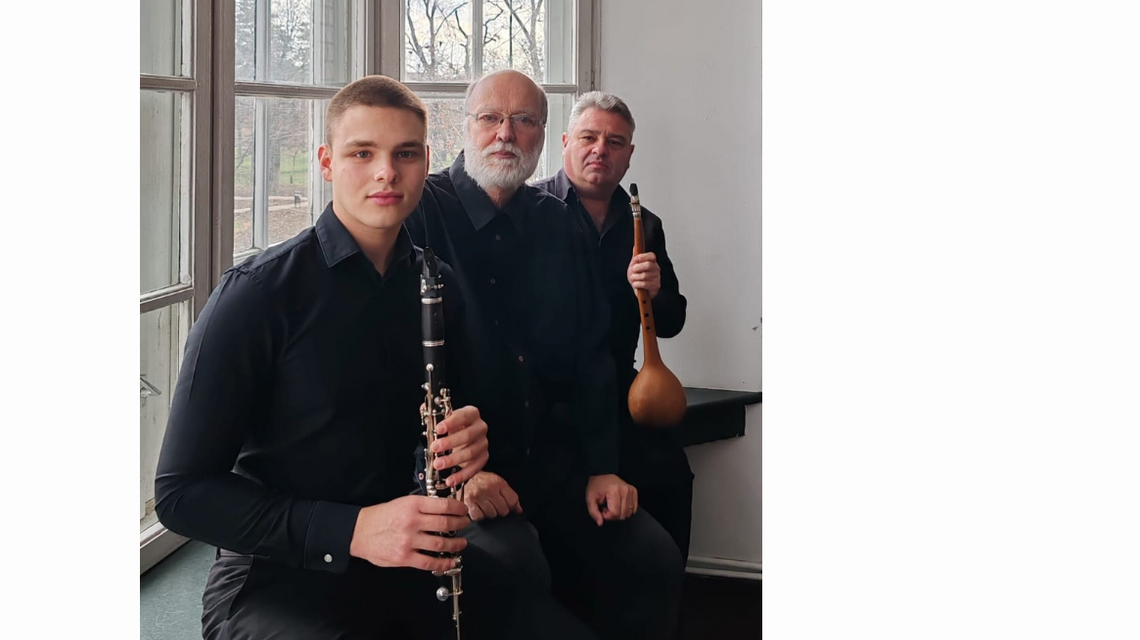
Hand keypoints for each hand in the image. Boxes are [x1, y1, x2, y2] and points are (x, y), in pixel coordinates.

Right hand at [349, 495, 469, 571]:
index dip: (458, 509)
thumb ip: (420, 506)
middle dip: (460, 524)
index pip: (443, 505)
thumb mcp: (401, 503)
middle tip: (465, 524)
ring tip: (462, 543)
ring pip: (440, 543)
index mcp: (412, 505)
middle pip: (445, 523)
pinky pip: (429, 562)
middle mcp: (412, 521)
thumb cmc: (379, 517)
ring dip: (455, 544)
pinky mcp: (404, 557)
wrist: (359, 532)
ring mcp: (408, 540)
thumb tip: (442, 509)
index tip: (463, 511)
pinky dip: (443, 563)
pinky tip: (450, 561)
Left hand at [429, 405, 489, 487]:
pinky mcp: (483, 458)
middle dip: (450, 443)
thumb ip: (434, 414)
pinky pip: (474, 468)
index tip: (438, 429)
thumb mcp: (445, 418)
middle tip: (434, 448)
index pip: (464, 416)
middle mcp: (480, 428)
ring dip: (453, 460)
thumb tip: (424, 408)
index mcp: (472, 414)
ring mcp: (483, 444)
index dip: (452, 422)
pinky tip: (450, 480)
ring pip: (471, 453)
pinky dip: (461, 475)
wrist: (464, 437)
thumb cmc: (454, 426)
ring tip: (438, 464)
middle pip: (468, 436)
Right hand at [462, 471, 522, 520]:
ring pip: (492, 515)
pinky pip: (479, 517)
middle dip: (501, 510)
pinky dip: (479, 515)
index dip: (513, 507)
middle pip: (503, 510)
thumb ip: (510, 495)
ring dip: (490, 513)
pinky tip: (478, 509)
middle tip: (495, 505)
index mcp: (498, 482)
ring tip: (485, 506)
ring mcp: (478, 496)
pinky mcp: (468, 503)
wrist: (463, 476)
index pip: (513, 501)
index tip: (509, 507)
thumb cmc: (483, 481)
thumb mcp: (498, 483)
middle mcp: (488, 489)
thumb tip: (519, 510)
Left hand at [585, 474, 638, 525]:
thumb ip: (593, 512)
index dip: (607, 516)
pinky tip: (619, 504)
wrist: (602, 473)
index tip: (602, 510)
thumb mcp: (590, 498)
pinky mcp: (634, 491)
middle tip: (607, 507)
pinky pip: (634, 508)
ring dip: (620, 513)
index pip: (615, 513)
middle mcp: (625, 490)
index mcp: (614, 491)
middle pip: (623, 514)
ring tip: (612, 505)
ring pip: (629, 513)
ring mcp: (631, 490)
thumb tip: (600, 523)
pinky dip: (626, 510)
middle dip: (613, 515)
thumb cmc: (596, 486)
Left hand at [627, 252, 661, 298]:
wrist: (641, 291)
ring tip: (633, 278)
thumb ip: (636, 258)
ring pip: (644, 275)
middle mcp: (656, 269)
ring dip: (635, 277)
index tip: (635, 259)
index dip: (643, 256)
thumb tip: (635, 247)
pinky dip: (636, 284)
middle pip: (648, 265)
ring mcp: (657, 277)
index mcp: (652, 262)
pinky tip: (636, 284)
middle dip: (637, 268)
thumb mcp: (635, 266)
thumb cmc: (639, 277)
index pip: (652, 256)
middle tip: (633, 270)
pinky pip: (644, 284)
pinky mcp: (655, 286)